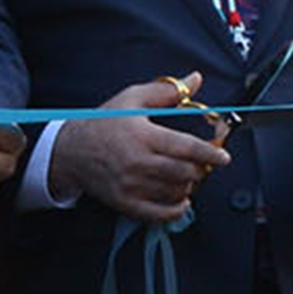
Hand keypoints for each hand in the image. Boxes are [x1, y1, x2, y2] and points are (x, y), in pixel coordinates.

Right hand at [46, 82, 223, 224]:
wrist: (69, 151)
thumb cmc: (102, 123)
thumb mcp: (131, 98)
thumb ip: (166, 90)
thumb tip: (195, 79)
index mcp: (142, 135)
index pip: (187, 148)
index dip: (210, 154)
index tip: (223, 157)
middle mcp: (137, 162)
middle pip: (185, 172)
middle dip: (201, 169)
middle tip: (202, 164)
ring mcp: (131, 185)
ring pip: (176, 192)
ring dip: (189, 185)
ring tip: (186, 176)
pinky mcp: (125, 202)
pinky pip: (159, 214)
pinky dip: (176, 210)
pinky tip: (181, 200)